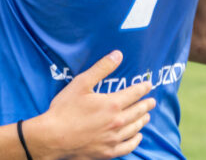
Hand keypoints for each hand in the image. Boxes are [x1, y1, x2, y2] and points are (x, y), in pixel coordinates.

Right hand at [23, 51, 155, 159]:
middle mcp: (117, 122)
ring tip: (146, 116)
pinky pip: (128, 146)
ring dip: (142, 120)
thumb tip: (118, 55)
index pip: (134, 94)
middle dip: (146, 104)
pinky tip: (138, 136)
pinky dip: (136, 140)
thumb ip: (101, 68)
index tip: (148, 85)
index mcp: (112, 104)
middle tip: (152, 101)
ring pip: (135, 128)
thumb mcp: (82, 83)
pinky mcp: (108, 152)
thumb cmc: (65, 110)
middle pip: (137, 111)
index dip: (143, 88)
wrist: (53, 138)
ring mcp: (113, 139)